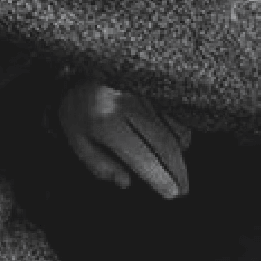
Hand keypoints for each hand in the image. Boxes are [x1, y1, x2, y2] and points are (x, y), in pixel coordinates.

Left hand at [57, 80, 190, 199]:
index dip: (159, 178)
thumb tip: (126, 182)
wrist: (78, 66)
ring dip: (182, 151)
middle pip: (164, 143)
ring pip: (173, 126)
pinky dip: (181, 128)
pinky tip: (180, 141)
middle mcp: (129, 106)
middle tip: (184, 190)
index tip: (172, 194)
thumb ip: (100, 166)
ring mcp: (143, 91)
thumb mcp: (77, 142)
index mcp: (107, 123)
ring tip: (180, 170)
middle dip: (177, 170)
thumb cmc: (77, 109)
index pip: (142, 157)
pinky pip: (174, 108)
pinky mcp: (151, 81)